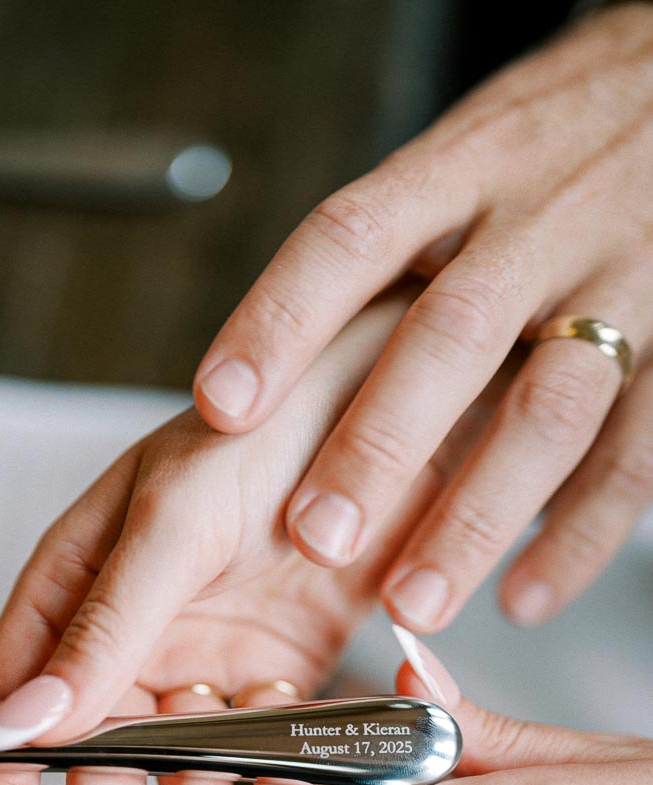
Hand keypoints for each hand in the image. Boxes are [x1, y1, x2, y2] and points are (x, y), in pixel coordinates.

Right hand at [0, 291, 472, 784]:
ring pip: (188, 773)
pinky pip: (269, 756)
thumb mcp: (169, 520)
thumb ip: (101, 626)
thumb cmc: (260, 427)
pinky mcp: (278, 675)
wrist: (386, 401)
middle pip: (101, 762)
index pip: (12, 703)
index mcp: (74, 590)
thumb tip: (16, 724)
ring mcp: (204, 660)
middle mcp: (132, 636)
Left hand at [193, 5, 652, 629]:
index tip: (220, 406)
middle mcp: (540, 223)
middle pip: (448, 337)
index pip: (353, 238)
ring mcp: (620, 284)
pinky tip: (524, 594)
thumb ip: (391, 245)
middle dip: (376, 445)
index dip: (280, 321)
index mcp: (463, 169)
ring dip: (474, 516)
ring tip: (413, 600)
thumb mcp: (466, 153)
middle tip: (318, 534)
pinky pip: (636, 453)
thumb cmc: (558, 140)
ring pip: (546, 410)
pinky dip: (579, 534)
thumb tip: (276, 352)